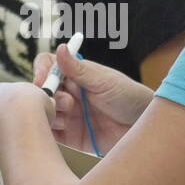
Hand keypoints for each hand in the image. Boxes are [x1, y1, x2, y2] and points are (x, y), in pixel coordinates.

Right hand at [32, 44, 152, 154]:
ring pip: (44, 112)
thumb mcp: (105, 81)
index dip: (42, 71)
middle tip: (67, 103)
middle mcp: (68, 93)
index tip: (42, 81)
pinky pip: (51, 134)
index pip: (49, 66)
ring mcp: (68, 115)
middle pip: (43, 90)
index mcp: (76, 75)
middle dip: (49, 95)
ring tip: (69, 117)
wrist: (143, 126)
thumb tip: (60, 48)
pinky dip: (49, 132)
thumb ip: (79, 69)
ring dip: (51, 113)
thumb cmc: (129, 97)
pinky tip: (64, 129)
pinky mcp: (70, 136)